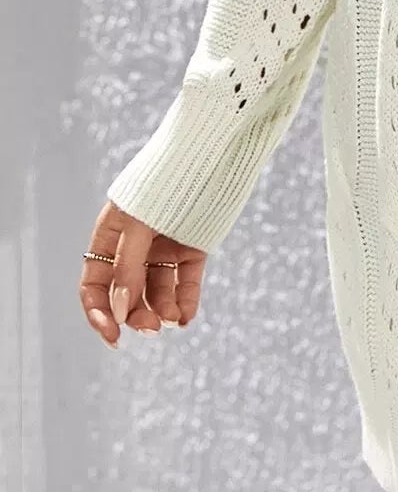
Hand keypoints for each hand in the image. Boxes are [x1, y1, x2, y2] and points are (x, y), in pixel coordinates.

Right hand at [79, 199, 206, 345]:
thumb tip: (119, 311)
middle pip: (127, 293)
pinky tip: (186, 317)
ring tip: (174, 319)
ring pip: (157, 291)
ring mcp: (163, 248)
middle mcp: (134, 246)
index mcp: (110, 236)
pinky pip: (184, 281)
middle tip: (152, 328)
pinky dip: (185, 301)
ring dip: (162, 310)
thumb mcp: (137, 225)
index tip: (114, 337)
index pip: (96, 285)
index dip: (99, 313)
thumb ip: (127, 267)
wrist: (207, 155)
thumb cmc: (163, 185)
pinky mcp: (191, 248)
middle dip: (136, 314)